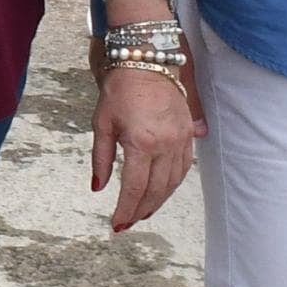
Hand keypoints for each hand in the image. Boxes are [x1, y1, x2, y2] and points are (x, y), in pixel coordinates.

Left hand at [85, 56, 197, 232]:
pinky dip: (172, 183)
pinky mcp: (188, 134)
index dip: (125, 210)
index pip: (134, 188)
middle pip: (156, 190)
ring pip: (173, 182)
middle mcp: (165, 145)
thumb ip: (100, 159)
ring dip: (158, 200)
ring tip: (143, 211)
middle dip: (141, 210)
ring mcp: (180, 140)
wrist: (146, 62)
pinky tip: (161, 190)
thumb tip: (98, 188)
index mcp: (141, 143)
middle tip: (128, 222)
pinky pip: (183, 167)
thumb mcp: (102, 124)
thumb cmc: (120, 90)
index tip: (116, 224)